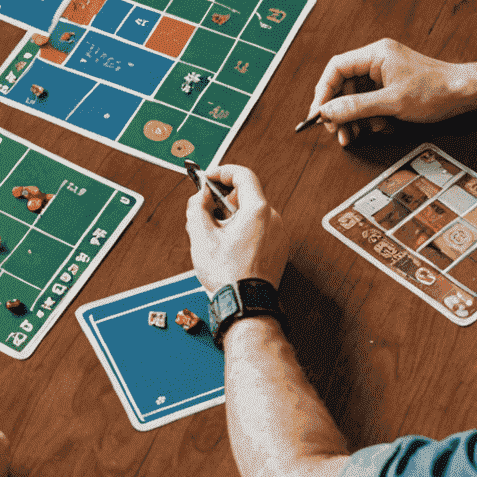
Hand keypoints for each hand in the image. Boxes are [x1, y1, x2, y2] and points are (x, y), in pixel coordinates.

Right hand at [186, 165, 288, 292]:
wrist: (245, 305)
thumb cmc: (227, 274)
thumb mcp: (200, 235)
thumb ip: (197, 206)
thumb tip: (201, 195)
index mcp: (258, 211)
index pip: (243, 175)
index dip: (223, 172)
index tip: (208, 177)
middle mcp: (274, 220)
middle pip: (247, 195)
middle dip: (224, 198)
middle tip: (206, 210)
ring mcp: (279, 235)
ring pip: (253, 213)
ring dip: (233, 216)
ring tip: (215, 235)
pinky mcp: (279, 249)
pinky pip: (260, 228)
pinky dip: (244, 229)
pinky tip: (228, 246)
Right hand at [310, 39, 476, 145]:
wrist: (466, 93)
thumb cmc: (436, 91)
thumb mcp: (392, 102)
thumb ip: (356, 107)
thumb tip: (328, 111)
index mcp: (375, 54)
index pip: (336, 68)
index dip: (324, 91)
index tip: (318, 113)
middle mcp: (377, 59)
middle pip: (344, 84)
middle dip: (339, 109)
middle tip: (335, 130)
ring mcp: (385, 72)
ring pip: (356, 95)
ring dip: (353, 117)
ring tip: (353, 135)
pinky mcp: (392, 85)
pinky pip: (370, 100)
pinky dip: (368, 116)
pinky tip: (375, 128)